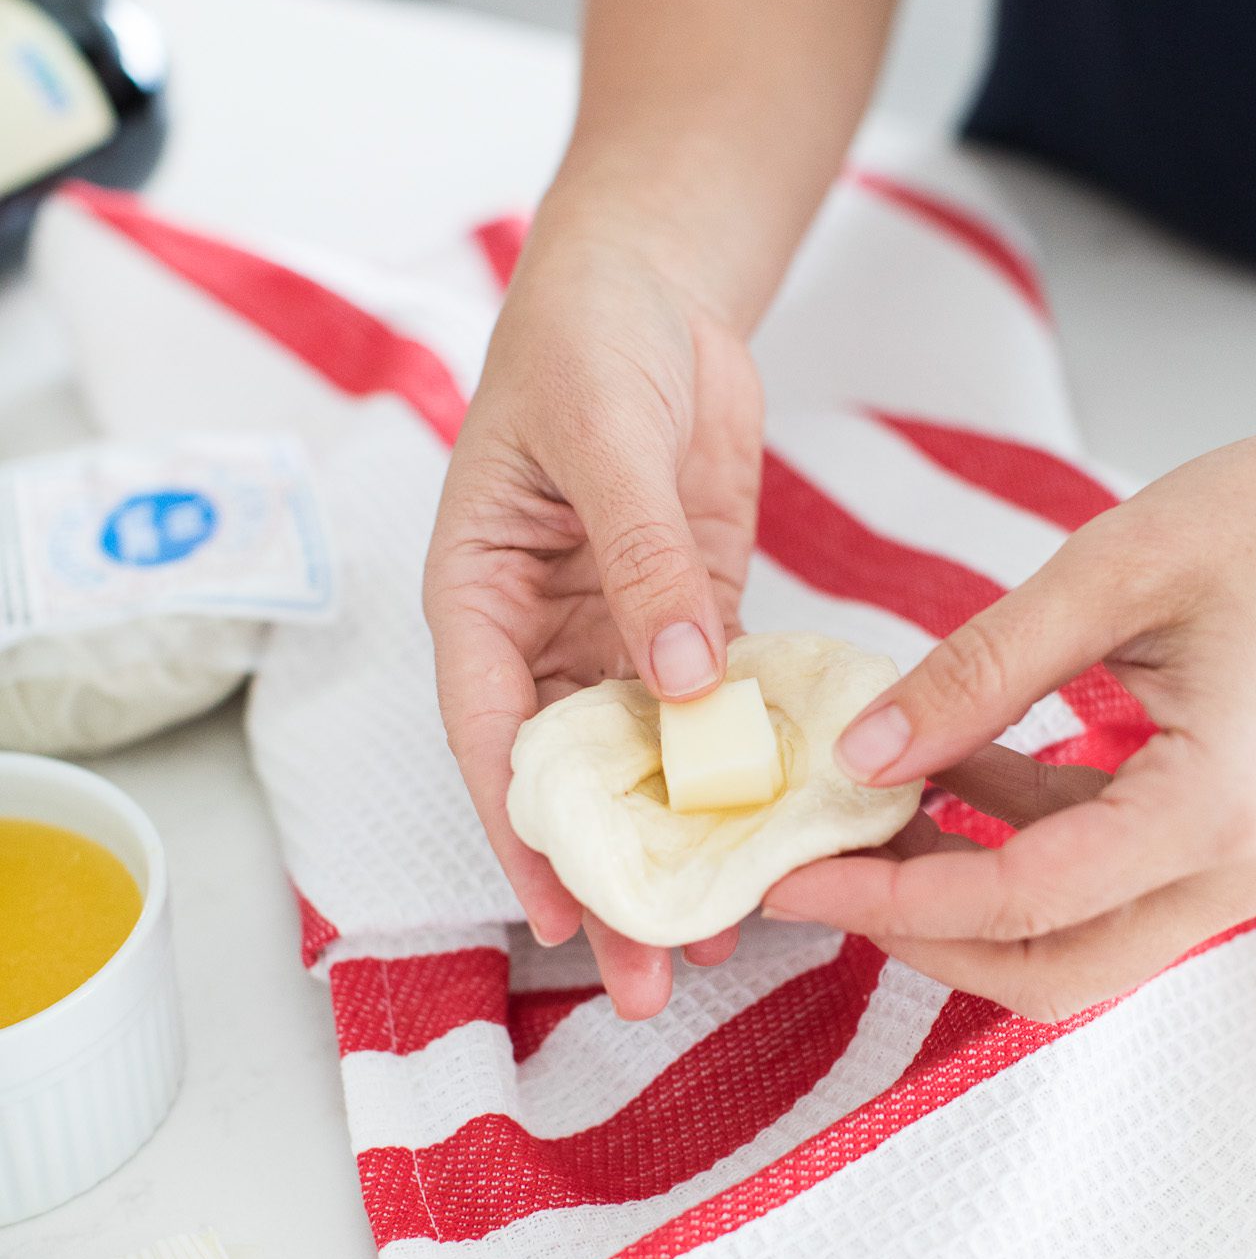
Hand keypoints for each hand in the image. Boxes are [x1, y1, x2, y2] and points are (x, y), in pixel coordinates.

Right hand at [424, 217, 762, 1016]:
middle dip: (610, 876)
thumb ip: (642, 559)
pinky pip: (714, 710)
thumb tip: (682, 686)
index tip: (568, 919)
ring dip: (680, 843)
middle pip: (571, 779)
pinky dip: (739, 769)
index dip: (528, 837)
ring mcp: (620, 634)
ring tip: (719, 938)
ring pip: (645, 764)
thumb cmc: (587, 338)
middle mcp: (542, 636)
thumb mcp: (605, 439)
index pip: (494, 740)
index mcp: (480, 598)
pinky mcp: (692, 616)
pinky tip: (773, 831)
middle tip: (651, 978)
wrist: (653, 280)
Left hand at [765, 361, 1255, 1019]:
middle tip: (817, 870)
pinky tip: (942, 778)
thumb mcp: (1107, 574)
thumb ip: (976, 674)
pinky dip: (1010, 849)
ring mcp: (1238, 866)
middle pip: (1049, 967)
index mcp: (1222, 805)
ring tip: (863, 815)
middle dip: (918, 932)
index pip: (1025, 899)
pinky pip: (1098, 883)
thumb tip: (863, 754)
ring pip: (1070, 941)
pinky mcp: (1221, 842)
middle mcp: (1241, 867)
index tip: (794, 875)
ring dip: (960, 896)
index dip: (893, 897)